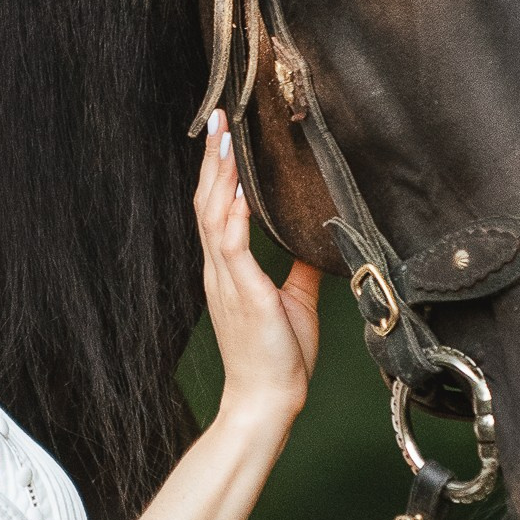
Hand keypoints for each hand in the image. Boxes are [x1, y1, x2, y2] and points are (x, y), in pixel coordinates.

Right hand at [194, 109, 320, 431]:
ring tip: (225, 136)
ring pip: (213, 213)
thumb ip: (297, 270)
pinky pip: (231, 241)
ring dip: (219, 173)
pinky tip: (243, 185)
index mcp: (228, 270)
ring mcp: (224, 278)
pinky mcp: (240, 290)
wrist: (266, 400)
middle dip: (213, 159)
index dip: (219, 173)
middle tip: (220, 118)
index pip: (217, 210)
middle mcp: (219, 268)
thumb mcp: (294, 302)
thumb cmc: (277, 359)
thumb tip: (311, 242)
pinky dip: (235, 210)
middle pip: (208, 201)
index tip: (225, 138)